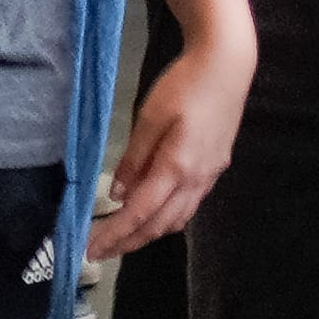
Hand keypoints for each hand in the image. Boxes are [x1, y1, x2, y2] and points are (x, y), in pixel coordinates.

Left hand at [91, 24, 250, 257]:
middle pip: (160, 224)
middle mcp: (198, 180)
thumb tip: (117, 194)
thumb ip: (134, 158)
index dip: (115, 234)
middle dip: (129, 242)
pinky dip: (166, 216)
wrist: (227, 67)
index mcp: (178, 168)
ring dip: (148, 233)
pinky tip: (152, 213)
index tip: (91, 249)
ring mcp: (210, 175)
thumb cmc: (184, 86)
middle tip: (99, 251)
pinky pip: (188, 204)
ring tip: (121, 238)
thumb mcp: (150, 116)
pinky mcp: (215, 167)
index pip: (140, 213)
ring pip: (177, 218)